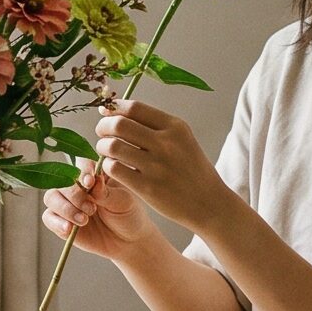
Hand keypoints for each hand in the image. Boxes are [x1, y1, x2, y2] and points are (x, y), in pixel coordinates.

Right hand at [41, 162, 154, 260]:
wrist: (128, 242)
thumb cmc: (129, 216)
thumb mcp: (124, 202)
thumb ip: (107, 192)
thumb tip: (94, 182)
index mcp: (95, 174)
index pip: (81, 164)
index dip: (82, 171)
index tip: (90, 183)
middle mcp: (77, 186)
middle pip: (61, 180)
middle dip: (74, 194)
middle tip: (91, 209)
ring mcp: (67, 203)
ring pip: (51, 197)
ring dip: (65, 209)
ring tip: (84, 220)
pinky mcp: (61, 221)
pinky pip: (48, 217)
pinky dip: (57, 222)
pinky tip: (69, 229)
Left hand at [93, 100, 225, 232]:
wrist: (209, 203)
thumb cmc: (191, 170)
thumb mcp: (182, 140)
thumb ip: (154, 126)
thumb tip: (115, 111)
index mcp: (175, 127)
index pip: (134, 108)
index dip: (114, 108)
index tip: (105, 112)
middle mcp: (166, 143)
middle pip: (119, 124)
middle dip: (103, 126)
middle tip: (102, 133)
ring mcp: (157, 166)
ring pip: (112, 146)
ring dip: (102, 147)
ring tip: (105, 151)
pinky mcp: (148, 188)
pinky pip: (114, 169)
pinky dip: (107, 166)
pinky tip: (112, 167)